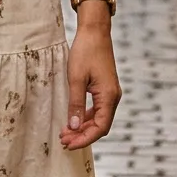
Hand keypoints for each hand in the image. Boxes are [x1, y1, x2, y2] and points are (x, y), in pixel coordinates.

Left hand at [61, 13, 119, 149]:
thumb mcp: (76, 79)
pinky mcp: (105, 89)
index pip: (100, 127)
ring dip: (83, 127)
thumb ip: (75, 104)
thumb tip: (73, 126)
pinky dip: (85, 118)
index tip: (69, 144)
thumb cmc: (85, 52)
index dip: (84, 139)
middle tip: (63, 141)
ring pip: (98, 119)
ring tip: (65, 133)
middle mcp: (113, 97)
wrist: (95, 32)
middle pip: (100, 126)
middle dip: (82, 135)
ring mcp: (110, 94)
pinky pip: (97, 109)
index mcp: (109, 96)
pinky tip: (73, 121)